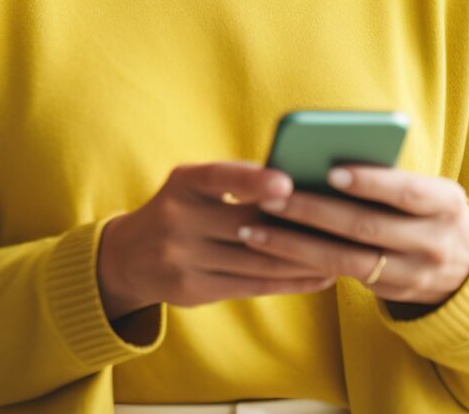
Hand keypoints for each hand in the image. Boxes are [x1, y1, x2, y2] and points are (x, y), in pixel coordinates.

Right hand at [96, 161, 334, 320]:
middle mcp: (177, 220)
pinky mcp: (193, 291)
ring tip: (339, 252)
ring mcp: (182, 259)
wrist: (129, 256)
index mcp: (182, 183)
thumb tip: (302, 181)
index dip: (252, 180)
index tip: (287, 181)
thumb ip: (237, 182)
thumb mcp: (195, 186)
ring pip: (254, 261)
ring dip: (301, 258)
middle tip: (338, 221)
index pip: (218, 177)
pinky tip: (318, 276)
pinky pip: (250, 286)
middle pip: (243, 225)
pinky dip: (289, 281)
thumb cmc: (183, 207)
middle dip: (293, 225)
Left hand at [238, 165, 468, 307]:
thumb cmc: (428, 207)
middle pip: (366, 227)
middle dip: (313, 211)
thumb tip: (320, 161)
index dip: (369, 182)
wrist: (467, 266)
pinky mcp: (391, 294)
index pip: (405, 190)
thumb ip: (387, 177)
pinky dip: (304, 263)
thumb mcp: (426, 189)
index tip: (330, 171)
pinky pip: (342, 278)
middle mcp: (433, 242)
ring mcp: (414, 274)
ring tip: (255, 229)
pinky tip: (272, 250)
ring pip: (346, 261)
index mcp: (446, 202)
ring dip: (295, 245)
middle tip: (271, 197)